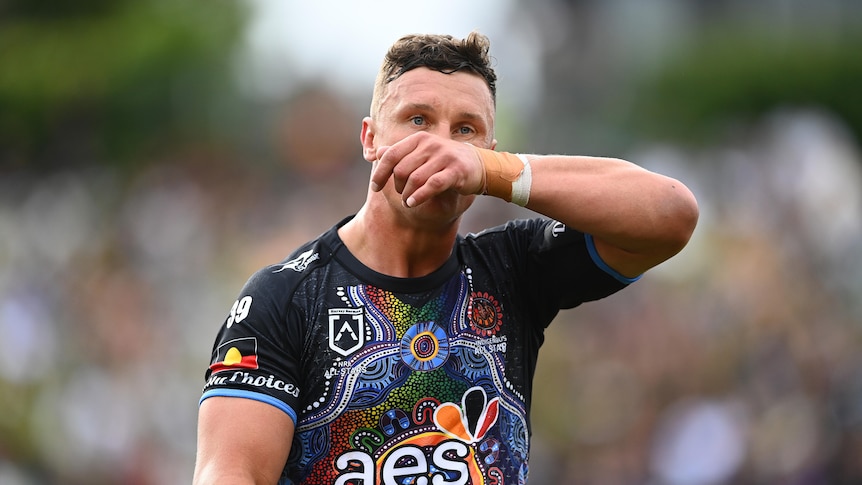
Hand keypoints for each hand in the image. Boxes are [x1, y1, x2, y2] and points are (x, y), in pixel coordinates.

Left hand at [370, 132, 485, 207]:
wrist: (478, 165)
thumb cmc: (444, 161)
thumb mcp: (422, 154)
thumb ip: (400, 153)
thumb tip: (378, 152)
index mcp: (419, 139)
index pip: (391, 155)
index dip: (380, 172)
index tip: (376, 187)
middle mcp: (431, 144)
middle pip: (402, 169)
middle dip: (397, 187)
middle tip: (401, 195)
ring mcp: (444, 156)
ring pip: (415, 179)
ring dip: (407, 195)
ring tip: (407, 202)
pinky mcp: (456, 171)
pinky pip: (432, 185)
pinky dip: (419, 196)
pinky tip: (413, 203)